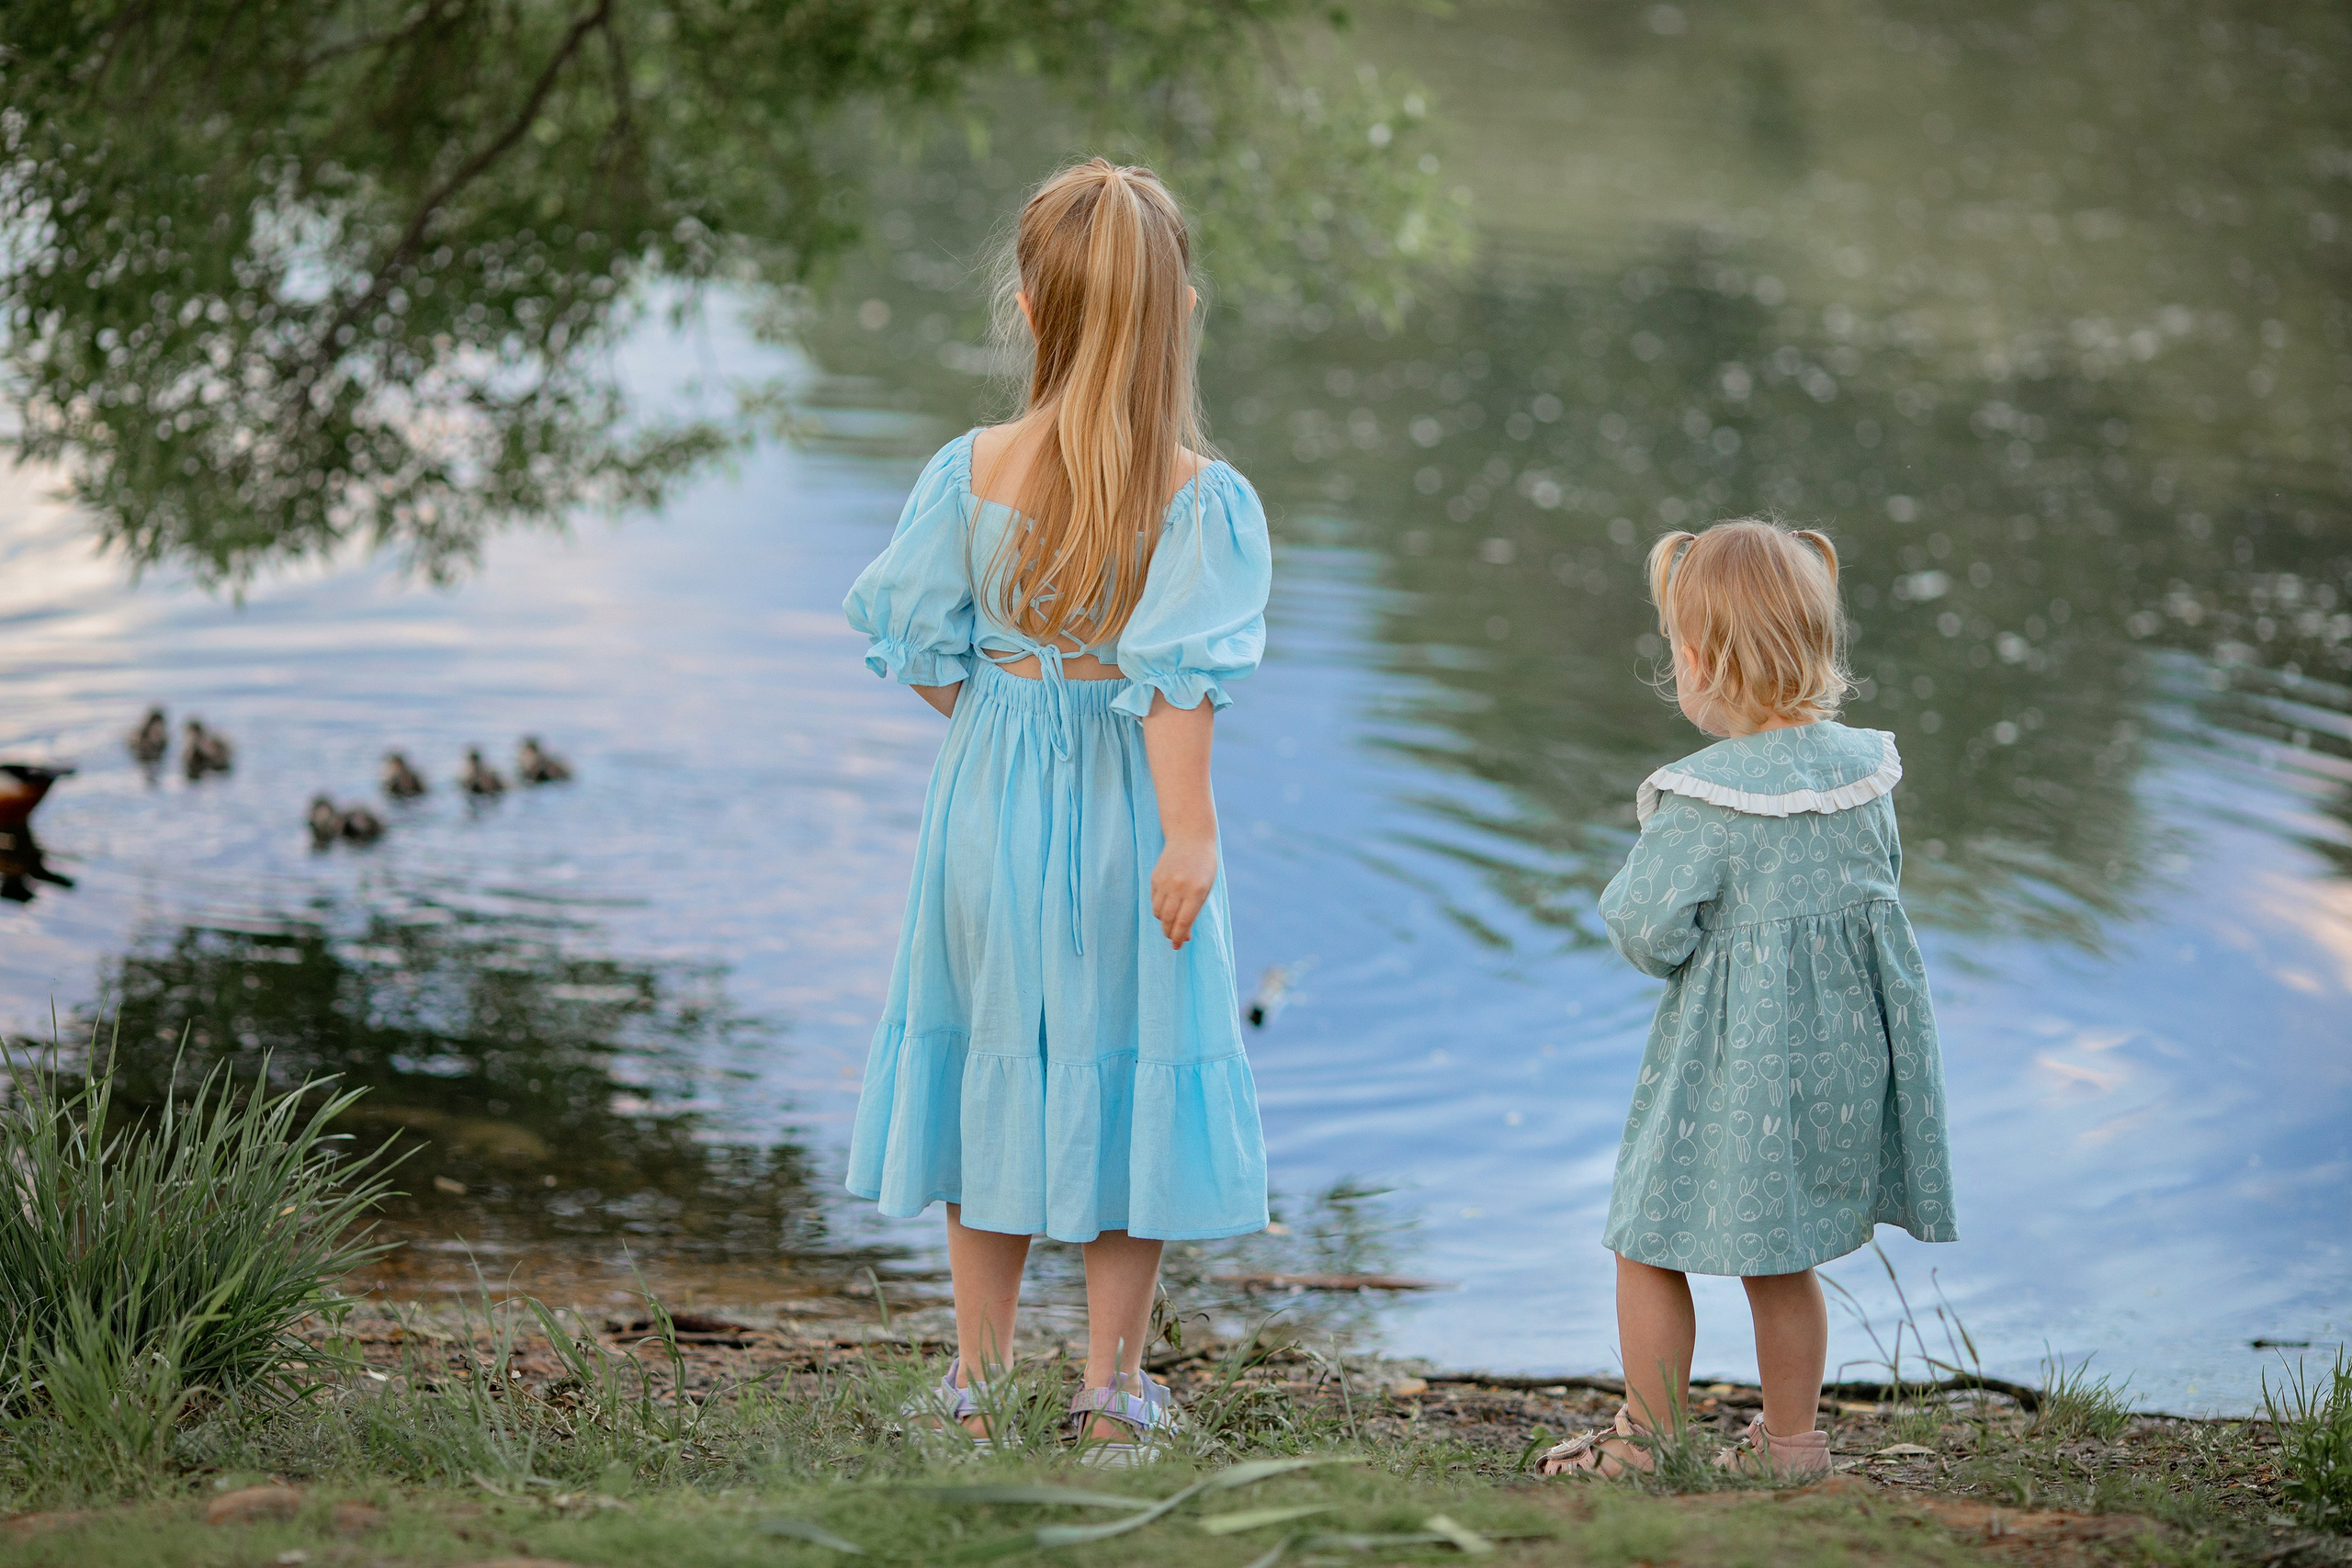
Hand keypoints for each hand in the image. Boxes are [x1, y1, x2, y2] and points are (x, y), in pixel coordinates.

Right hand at [1150, 833, 1217, 950]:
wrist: (1190, 837)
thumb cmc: (1203, 866)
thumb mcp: (1205, 888)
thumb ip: (1195, 911)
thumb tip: (1185, 936)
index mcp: (1196, 890)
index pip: (1183, 921)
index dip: (1179, 937)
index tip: (1177, 947)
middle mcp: (1178, 886)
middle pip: (1168, 919)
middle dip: (1169, 933)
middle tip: (1173, 939)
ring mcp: (1164, 881)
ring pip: (1158, 912)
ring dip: (1163, 922)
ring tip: (1170, 925)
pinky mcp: (1155, 877)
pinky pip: (1154, 901)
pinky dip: (1159, 909)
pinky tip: (1166, 908)